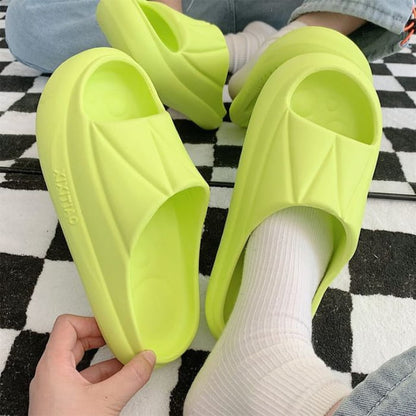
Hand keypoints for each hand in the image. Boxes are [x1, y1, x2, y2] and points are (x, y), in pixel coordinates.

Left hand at [29, 314, 155, 415]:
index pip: (67, 325)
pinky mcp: (62, 402)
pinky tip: (120, 377)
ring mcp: (55, 389)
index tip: (110, 326)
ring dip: (103, 356)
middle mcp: (51, 374)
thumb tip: (146, 359)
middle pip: (74, 340)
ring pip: (80, 360)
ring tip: (124, 356)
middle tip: (118, 337)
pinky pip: (83, 378)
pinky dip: (101, 373)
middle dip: (99, 337)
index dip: (90, 321)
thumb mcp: (106, 402)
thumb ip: (131, 376)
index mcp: (53, 365)